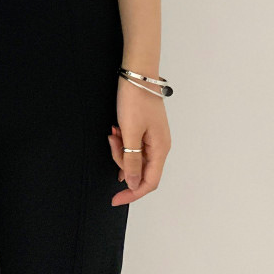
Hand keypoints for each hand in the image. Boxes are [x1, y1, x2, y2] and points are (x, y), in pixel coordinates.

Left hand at [107, 76, 170, 205]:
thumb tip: (133, 183)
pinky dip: (122, 142)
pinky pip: (132, 145)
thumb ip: (132, 160)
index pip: (149, 182)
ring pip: (134, 157)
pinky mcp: (145, 130)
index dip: (132, 193)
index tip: (114, 199)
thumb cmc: (135, 101)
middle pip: (139, 169)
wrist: (137, 74)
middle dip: (122, 161)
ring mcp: (153, 138)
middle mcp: (160, 146)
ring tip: (114, 130)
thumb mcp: (130, 133)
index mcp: (160, 149)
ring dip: (120, 149)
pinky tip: (116, 131)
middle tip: (113, 140)